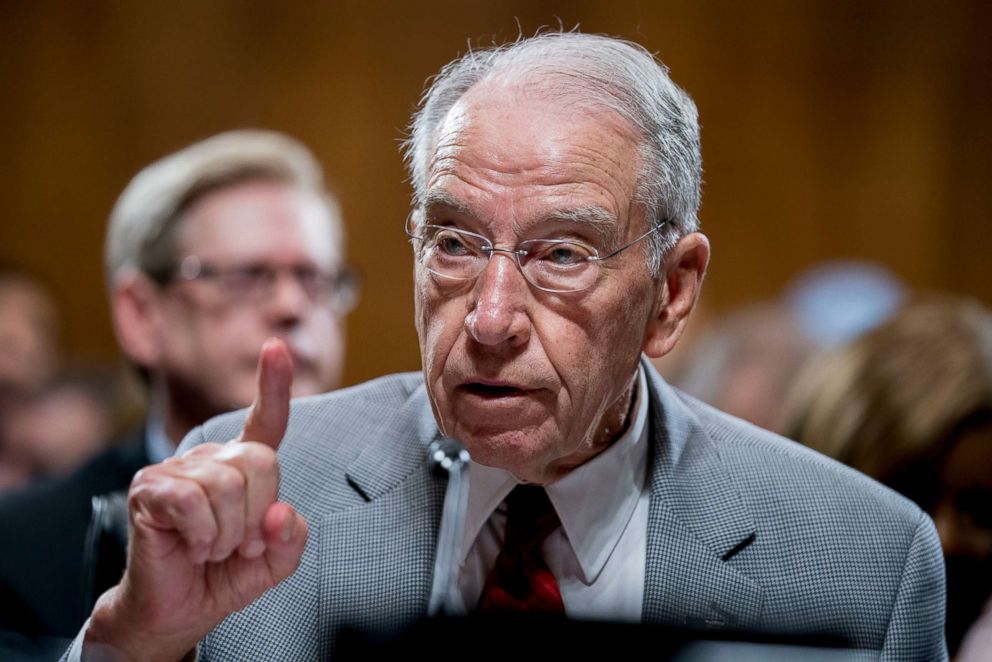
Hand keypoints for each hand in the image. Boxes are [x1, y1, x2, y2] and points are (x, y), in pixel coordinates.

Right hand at [86, 338, 308, 661]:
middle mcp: (210, 459)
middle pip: (260, 461)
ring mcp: (176, 470)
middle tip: (240, 544)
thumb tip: (280, 512)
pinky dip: (203, 534)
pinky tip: (194, 546)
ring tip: (213, 548)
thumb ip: (291, 538)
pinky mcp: (149, 489)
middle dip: (258, 514)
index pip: (264, 421)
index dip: (273, 385)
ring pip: (227, 485)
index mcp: (242, 468)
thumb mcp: (272, 562)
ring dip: (229, 533)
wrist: (176, 612)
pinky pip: (192, 501)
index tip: (275, 347)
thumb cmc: (222, 576)